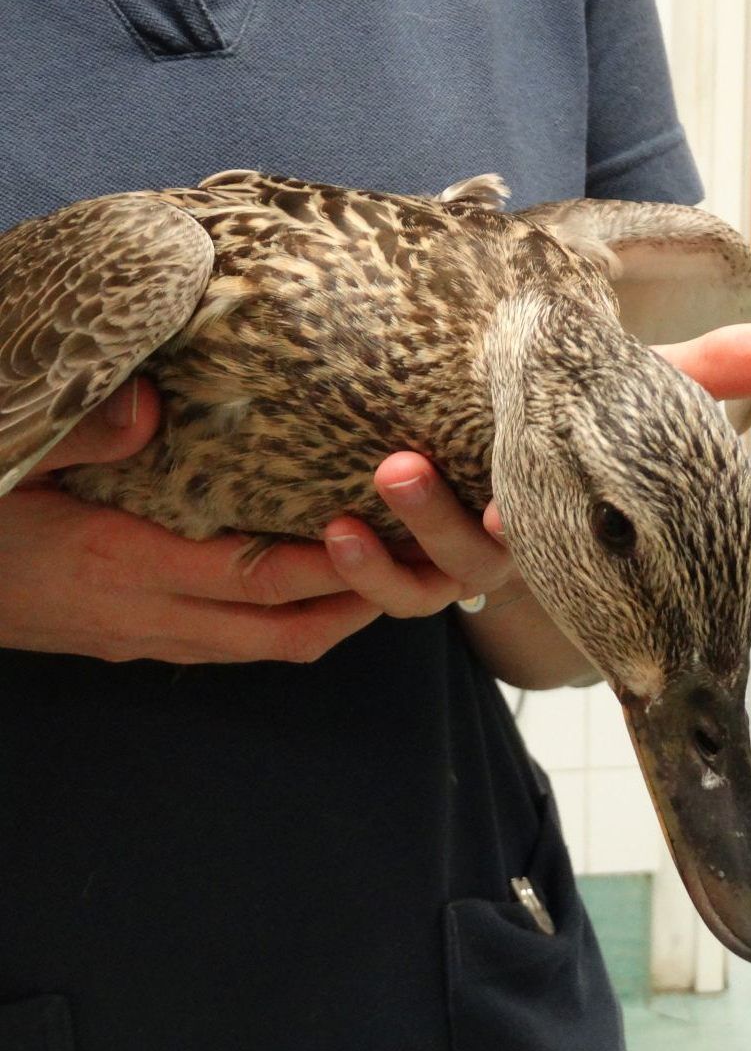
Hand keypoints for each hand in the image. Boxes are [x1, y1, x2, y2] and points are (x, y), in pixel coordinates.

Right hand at [2, 379, 380, 663]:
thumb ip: (79, 435)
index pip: (257, 577)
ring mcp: (136, 637)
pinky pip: (222, 642)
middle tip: (410, 565)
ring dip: (320, 620)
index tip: (388, 533)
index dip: (332, 565)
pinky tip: (288, 581)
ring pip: (256, 648)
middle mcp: (144, 615)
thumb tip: (152, 402)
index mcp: (124, 565)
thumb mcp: (5, 464)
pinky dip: (271, 620)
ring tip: (371, 574)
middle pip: (278, 632)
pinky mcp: (123, 638)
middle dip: (354, 606)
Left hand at [327, 320, 750, 633]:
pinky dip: (353, 568)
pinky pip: (375, 589)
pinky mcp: (398, 562)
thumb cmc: (584, 421)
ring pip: (419, 581)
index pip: (553, 539)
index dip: (523, 526)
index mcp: (564, 520)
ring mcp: (449, 562)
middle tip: (402, 467)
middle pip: (472, 559)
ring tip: (358, 483)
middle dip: (437, 526)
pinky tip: (333, 525)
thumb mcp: (643, 392)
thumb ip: (715, 370)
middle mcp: (509, 550)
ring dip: (380, 554)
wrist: (501, 423)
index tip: (509, 513)